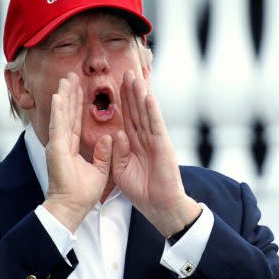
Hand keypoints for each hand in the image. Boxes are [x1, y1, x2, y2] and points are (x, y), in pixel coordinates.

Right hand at [43, 72, 112, 231]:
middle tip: (71, 77)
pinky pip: (58, 125)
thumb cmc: (82, 194)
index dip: (78, 105)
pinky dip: (58, 110)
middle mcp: (62, 144)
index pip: (76, 121)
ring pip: (61, 115)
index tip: (80, 89)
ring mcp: (57, 145)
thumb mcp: (100, 170)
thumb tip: (108, 138)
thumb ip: (103, 153)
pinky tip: (59, 96)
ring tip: (66, 79)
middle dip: (70, 95)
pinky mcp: (56, 149)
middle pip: (67, 114)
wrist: (72, 208)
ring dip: (63, 96)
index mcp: (71, 148)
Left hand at [112, 70, 200, 236]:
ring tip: (136, 78)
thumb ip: (117, 152)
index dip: (121, 102)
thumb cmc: (140, 190)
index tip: (115, 85)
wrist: (158, 205)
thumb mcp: (120, 170)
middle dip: (131, 92)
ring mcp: (155, 140)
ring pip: (146, 113)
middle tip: (126, 72)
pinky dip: (152, 111)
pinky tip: (148, 97)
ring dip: (141, 95)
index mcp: (133, 143)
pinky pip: (156, 124)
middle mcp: (144, 138)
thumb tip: (117, 133)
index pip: (127, 118)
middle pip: (136, 110)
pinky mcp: (163, 145)